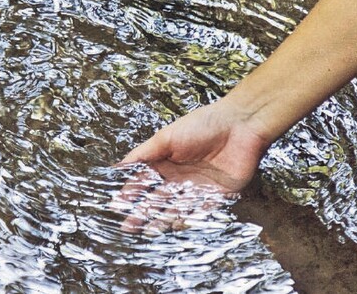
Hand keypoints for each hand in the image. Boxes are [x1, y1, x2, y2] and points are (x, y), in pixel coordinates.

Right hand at [110, 99, 270, 233]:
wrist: (240, 125)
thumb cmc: (202, 125)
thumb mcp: (166, 137)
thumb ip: (143, 154)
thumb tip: (118, 166)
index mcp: (165, 162)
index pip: (143, 181)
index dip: (130, 193)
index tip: (116, 204)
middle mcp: (179, 177)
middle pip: (157, 199)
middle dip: (143, 212)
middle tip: (129, 226)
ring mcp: (197, 188)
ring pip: (176, 208)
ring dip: (163, 219)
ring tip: (149, 230)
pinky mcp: (218, 195)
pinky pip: (201, 211)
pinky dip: (189, 218)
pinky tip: (176, 225)